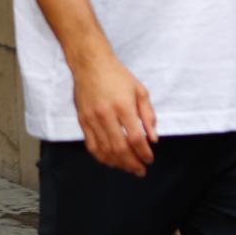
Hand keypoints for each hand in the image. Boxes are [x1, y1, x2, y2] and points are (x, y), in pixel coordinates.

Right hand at [70, 51, 157, 176]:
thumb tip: (153, 139)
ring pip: (105, 150)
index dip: (144, 153)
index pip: (135, 138)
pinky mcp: (82, 120)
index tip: (150, 159)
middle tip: (140, 170)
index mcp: (123, 106)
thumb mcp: (140, 91)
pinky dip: (102, 157)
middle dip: (132, 163)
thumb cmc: (117, 76)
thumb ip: (148, 115)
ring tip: (128, 168)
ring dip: (118, 163)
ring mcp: (92, 118)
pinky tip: (111, 161)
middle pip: (120, 148)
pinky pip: (91, 145)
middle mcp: (106, 114)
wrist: (90, 63)